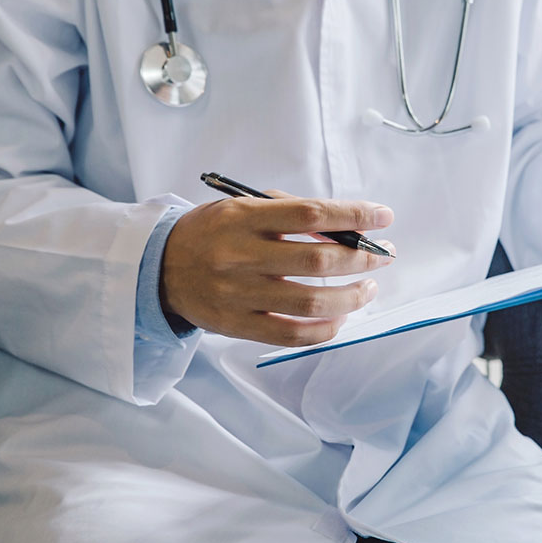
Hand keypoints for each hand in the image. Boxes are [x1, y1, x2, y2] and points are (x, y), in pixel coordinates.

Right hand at [161, 192, 394, 345]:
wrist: (158, 268)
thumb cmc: (212, 232)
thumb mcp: (242, 207)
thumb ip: (289, 212)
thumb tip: (346, 226)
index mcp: (243, 217)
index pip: (310, 214)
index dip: (353, 216)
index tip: (383, 217)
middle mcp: (240, 255)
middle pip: (317, 260)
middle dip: (362, 258)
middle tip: (384, 255)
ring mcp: (238, 294)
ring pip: (310, 302)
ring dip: (351, 296)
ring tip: (368, 287)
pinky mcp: (237, 325)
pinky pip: (291, 335)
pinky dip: (325, 329)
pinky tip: (341, 317)